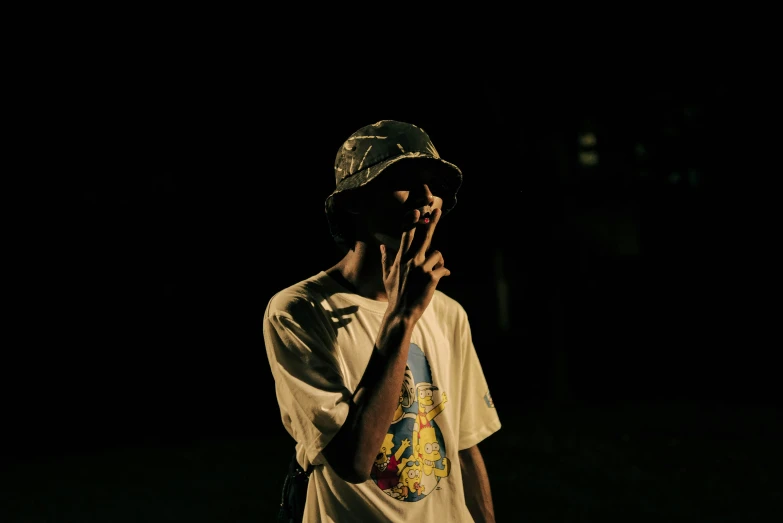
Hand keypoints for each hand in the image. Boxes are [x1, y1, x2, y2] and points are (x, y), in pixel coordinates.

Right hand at [380, 208, 449, 323]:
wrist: (401, 312)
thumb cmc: (394, 294)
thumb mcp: (386, 276)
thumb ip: (385, 259)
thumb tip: (382, 246)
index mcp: (400, 259)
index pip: (406, 236)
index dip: (412, 222)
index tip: (417, 211)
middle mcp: (411, 261)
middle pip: (425, 237)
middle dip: (432, 222)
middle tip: (437, 210)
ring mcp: (421, 269)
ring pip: (438, 254)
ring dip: (439, 260)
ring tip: (436, 269)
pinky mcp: (431, 278)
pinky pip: (443, 269)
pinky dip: (445, 271)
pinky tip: (444, 276)